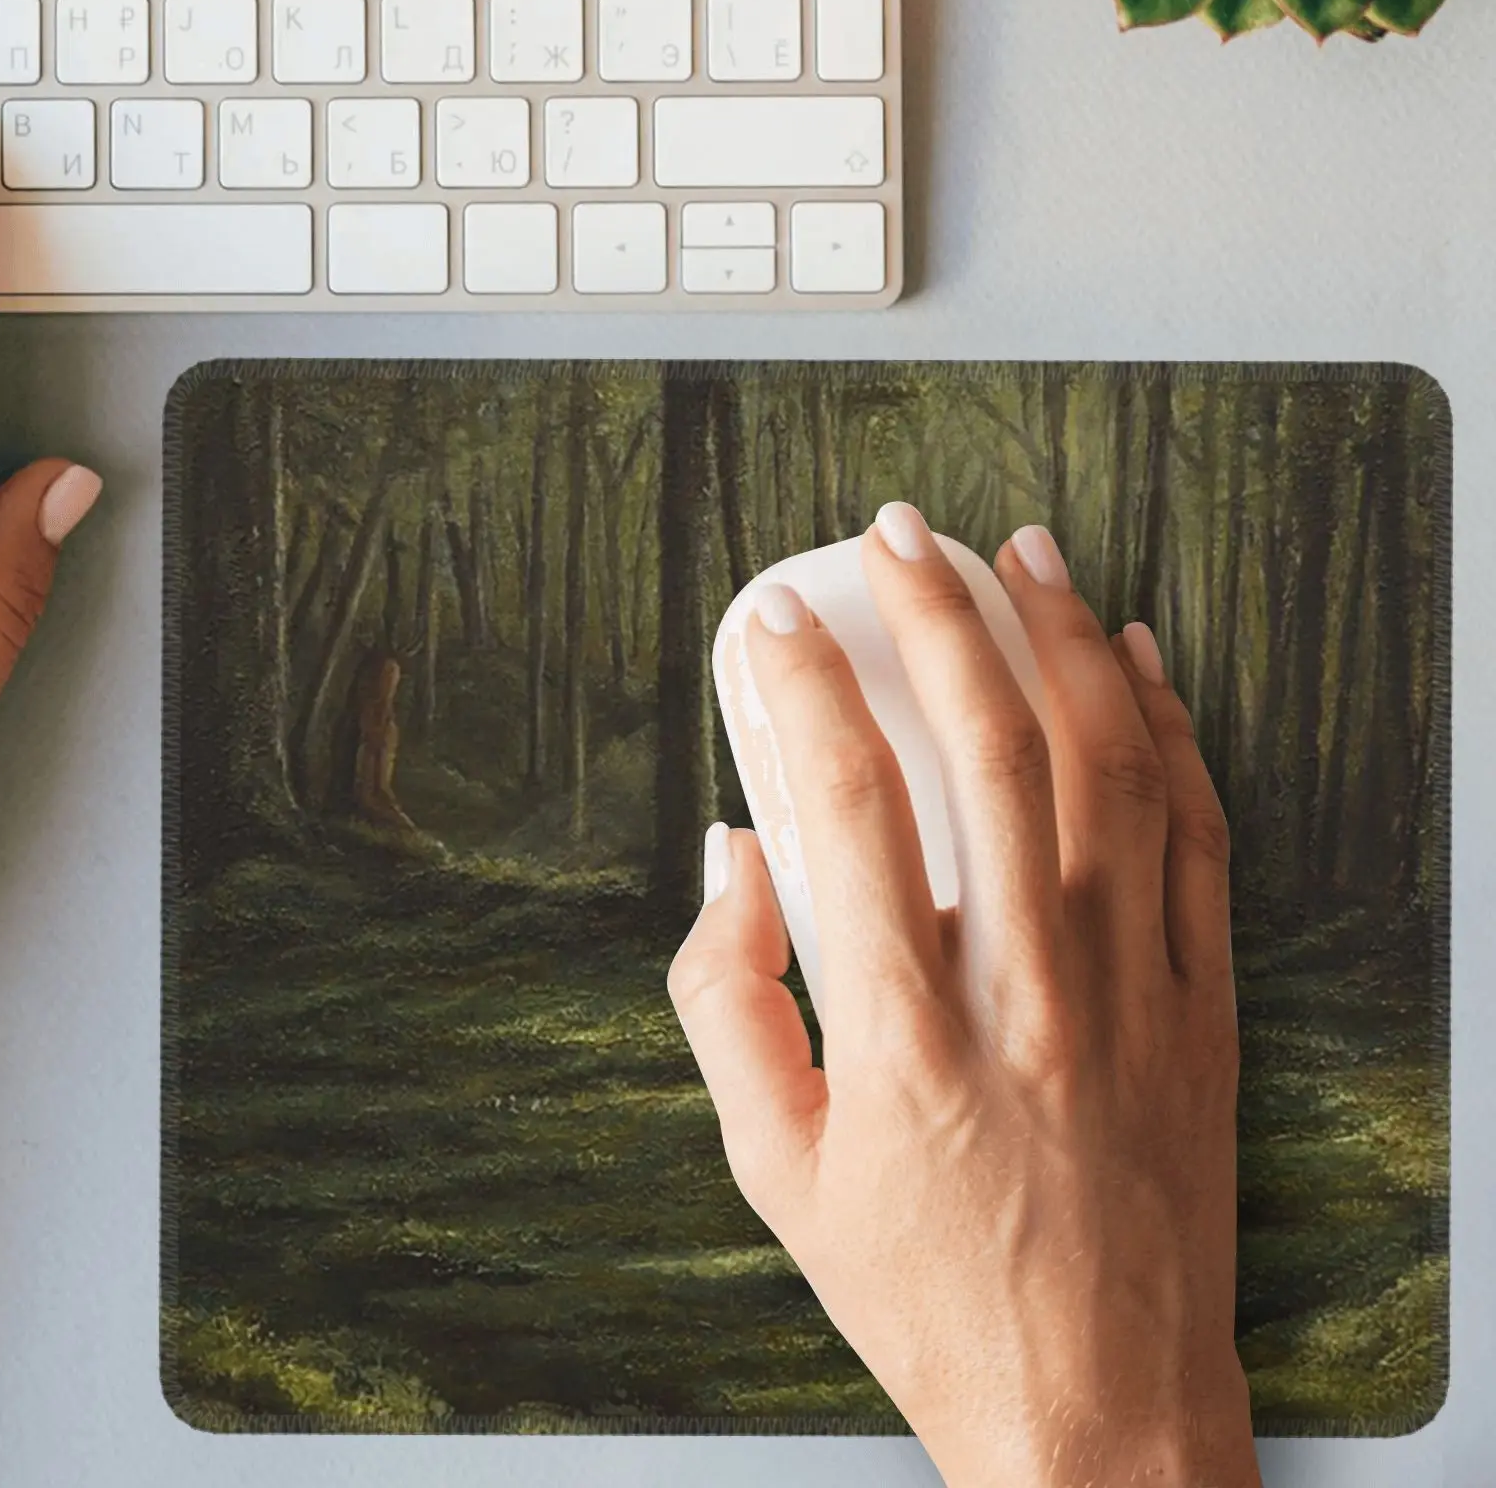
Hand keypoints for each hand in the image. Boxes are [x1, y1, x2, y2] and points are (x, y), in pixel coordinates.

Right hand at [670, 504, 1255, 1487]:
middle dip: (935, 614)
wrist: (1103, 1412)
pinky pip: (1199, 835)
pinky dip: (1171, 727)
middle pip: (991, 753)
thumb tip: (732, 857)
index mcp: (906, 1039)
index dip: (802, 687)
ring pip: (1110, 769)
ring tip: (1016, 549)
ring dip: (1059, 637)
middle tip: (895, 533)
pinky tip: (1133, 654)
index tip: (771, 618)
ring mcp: (1134, 995)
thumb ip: (729, 1005)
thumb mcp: (776, 1172)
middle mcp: (1029, 996)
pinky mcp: (1205, 1006)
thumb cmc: (924, 1293)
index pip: (847, 809)